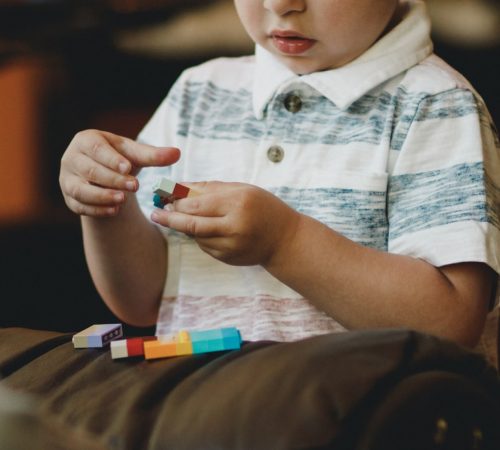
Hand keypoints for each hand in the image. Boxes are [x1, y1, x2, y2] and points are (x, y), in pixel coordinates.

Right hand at [59, 129, 179, 216]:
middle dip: (112, 179)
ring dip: (101, 196)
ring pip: (80, 189)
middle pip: (89, 170)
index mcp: (86, 140)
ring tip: (122, 200)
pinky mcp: (69, 198)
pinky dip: (97, 210)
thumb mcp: (135, 155)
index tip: (128, 167)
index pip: (96, 149)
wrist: (104, 176)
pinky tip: (114, 211)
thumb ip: (154, 155)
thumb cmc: (120, 159)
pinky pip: (79, 206)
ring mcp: (67, 179)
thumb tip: (177, 153)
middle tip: (134, 186)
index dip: (111, 159)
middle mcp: (71, 158)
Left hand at [151, 181, 300, 266]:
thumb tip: (180, 187)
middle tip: (157, 213)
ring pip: (196, 237)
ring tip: (180, 217)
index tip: (163, 197)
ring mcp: (231, 246)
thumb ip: (210, 188)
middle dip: (170, 218)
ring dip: (185, 227)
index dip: (177, 201)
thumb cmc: (263, 208)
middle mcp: (234, 226)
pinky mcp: (228, 258)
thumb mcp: (241, 190)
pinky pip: (205, 246)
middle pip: (191, 224)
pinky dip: (199, 236)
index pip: (197, 204)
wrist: (285, 239)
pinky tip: (205, 228)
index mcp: (238, 203)